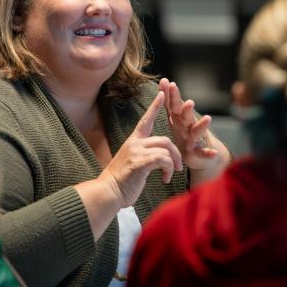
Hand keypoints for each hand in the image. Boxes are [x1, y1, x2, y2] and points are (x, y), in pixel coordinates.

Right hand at [99, 91, 182, 207]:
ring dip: (174, 163)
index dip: (154, 107)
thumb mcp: (131, 162)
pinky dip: (169, 169)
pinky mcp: (140, 162)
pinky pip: (163, 159)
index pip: (145, 120)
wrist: (107, 192)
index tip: (162, 94)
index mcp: (132, 142)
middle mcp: (134, 144)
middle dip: (176, 153)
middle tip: (179, 167)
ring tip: (170, 174)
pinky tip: (165, 178)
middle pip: (165, 139)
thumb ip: (143, 155)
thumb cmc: (120, 181)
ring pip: (166, 149)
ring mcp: (137, 152)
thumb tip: (156, 158)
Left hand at [158, 78, 222, 170]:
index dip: (172, 96)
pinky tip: (213, 152)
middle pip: (187, 116)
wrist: (202, 153)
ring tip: (207, 119)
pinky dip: (209, 153)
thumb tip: (164, 80)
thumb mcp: (175, 116)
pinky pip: (204, 153)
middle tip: (189, 102)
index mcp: (179, 118)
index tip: (170, 84)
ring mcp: (196, 139)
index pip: (175, 105)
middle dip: (187, 109)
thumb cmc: (184, 132)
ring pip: (198, 132)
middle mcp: (189, 126)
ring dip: (202, 125)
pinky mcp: (200, 153)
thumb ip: (169, 101)